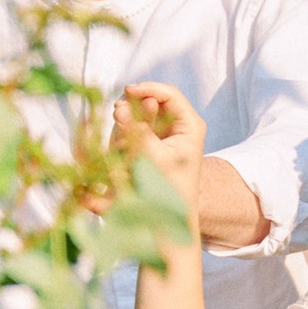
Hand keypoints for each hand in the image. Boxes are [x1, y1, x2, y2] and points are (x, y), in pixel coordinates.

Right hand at [113, 79, 203, 243]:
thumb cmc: (168, 190)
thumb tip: (119, 107)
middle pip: (151, 101)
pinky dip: (122, 135)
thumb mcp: (153, 157)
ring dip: (125, 123)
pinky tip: (120, 149)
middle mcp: (177, 126)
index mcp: (190, 125)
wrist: (168, 219)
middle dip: (132, 107)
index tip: (127, 91)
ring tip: (122, 143)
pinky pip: (131, 130)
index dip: (147, 89)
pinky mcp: (148, 143)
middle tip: (117, 115)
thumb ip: (137, 131)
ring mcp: (162, 134)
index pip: (169, 94)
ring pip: (138, 115)